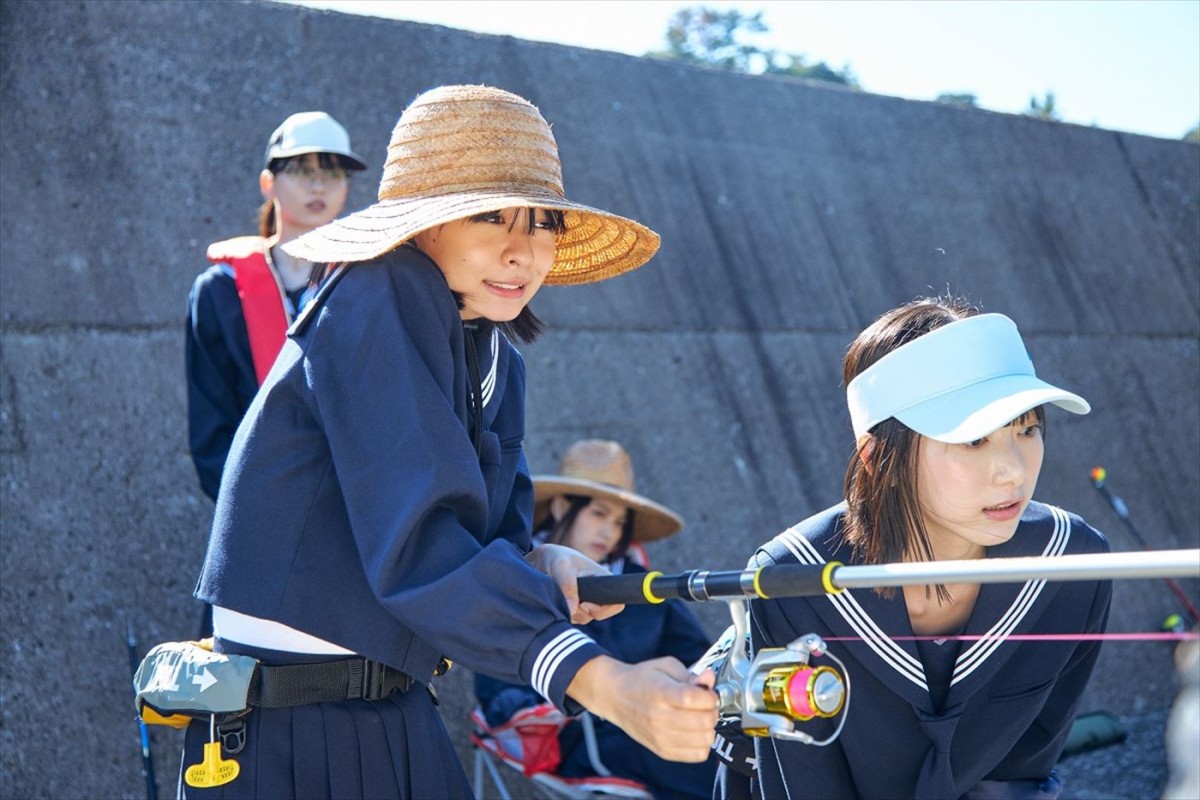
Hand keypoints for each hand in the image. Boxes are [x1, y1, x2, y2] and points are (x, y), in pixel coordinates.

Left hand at [527, 543, 624, 623]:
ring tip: (560, 595)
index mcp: (603, 580)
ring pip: (584, 618)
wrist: (543, 561)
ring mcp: (586, 602)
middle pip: (598, 615)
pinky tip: (556, 600)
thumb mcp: (561, 566)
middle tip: (567, 600)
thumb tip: (572, 610)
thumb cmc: (557, 558)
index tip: (584, 604)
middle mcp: (598, 593)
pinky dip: (564, 613)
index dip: (603, 610)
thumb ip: (567, 585)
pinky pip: (573, 619)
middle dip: (582, 612)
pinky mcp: (574, 608)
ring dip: (571, 612)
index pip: (616, 604)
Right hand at [567, 655, 717, 762]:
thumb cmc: (642, 679)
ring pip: (704, 739)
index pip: (695, 698)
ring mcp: (660, 737)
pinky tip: (694, 732)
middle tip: (705, 705)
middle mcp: (659, 717)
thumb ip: (690, 675)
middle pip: (704, 721)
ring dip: (708, 727)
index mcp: (660, 692)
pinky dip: (702, 743)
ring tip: (699, 718)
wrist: (616, 697)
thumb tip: (709, 679)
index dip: (710, 695)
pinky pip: (697, 755)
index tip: (708, 692)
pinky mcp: (662, 750)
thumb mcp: (665, 666)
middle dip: (712, 710)